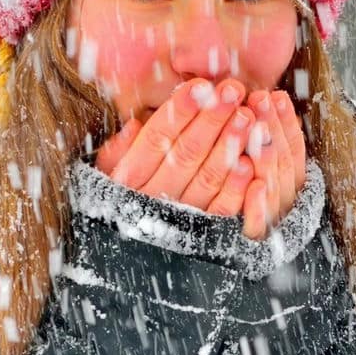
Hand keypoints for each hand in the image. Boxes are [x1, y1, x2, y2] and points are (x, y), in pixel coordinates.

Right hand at [93, 81, 307, 239]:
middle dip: (211, 119)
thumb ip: (118, 151)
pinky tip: (250, 164)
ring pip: (206, 179)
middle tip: (233, 90)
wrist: (121, 269)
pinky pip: (219, 213)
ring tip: (247, 116)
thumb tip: (135, 123)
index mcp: (127, 180)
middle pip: (185, 153)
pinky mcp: (200, 239)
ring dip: (229, 146)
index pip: (155, 138)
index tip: (200, 86)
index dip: (179, 111)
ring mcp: (177, 220)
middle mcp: (151, 200)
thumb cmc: (117, 206)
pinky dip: (235, 189)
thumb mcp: (105, 179)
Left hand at [239, 89, 308, 240]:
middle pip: (283, 163)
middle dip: (273, 129)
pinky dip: (257, 204)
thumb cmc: (244, 205)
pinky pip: (256, 224)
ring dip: (266, 157)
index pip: (293, 149)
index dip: (286, 123)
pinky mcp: (250, 243)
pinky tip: (253, 181)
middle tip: (259, 100)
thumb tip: (270, 98)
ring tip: (257, 129)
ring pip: (273, 187)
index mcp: (288, 184)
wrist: (230, 262)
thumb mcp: (266, 172)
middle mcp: (283, 201)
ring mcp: (270, 221)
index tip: (276, 96)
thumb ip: (269, 142)